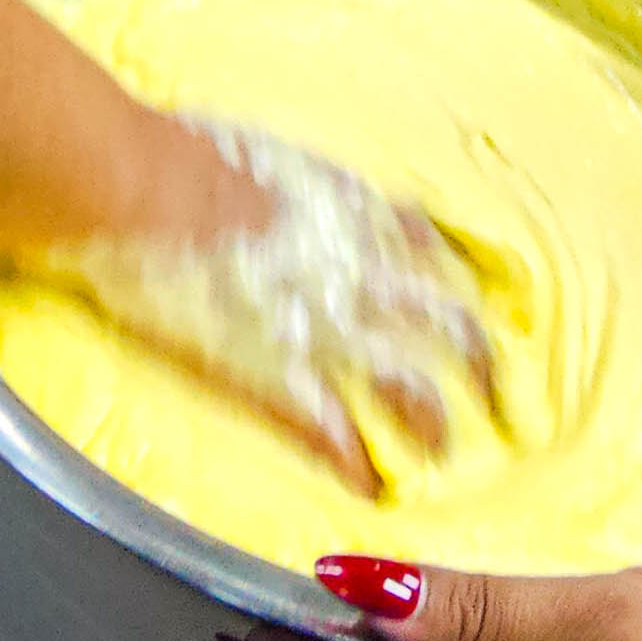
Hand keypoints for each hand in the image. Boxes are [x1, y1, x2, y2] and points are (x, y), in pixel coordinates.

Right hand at [10, 118, 497, 496]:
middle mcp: (363, 271)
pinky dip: (360, 467)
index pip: (436, 255)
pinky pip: (339, 435)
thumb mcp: (269, 154)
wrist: (140, 187)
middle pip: (450, 330)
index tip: (481, 309)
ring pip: (413, 391)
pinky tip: (371, 488)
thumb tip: (299, 195)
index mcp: (358, 210)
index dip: (463, 287)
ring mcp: (328, 329)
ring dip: (434, 428)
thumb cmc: (186, 152)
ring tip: (445, 457)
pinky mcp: (282, 377)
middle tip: (501, 402)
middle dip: (481, 371)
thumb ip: (303, 186)